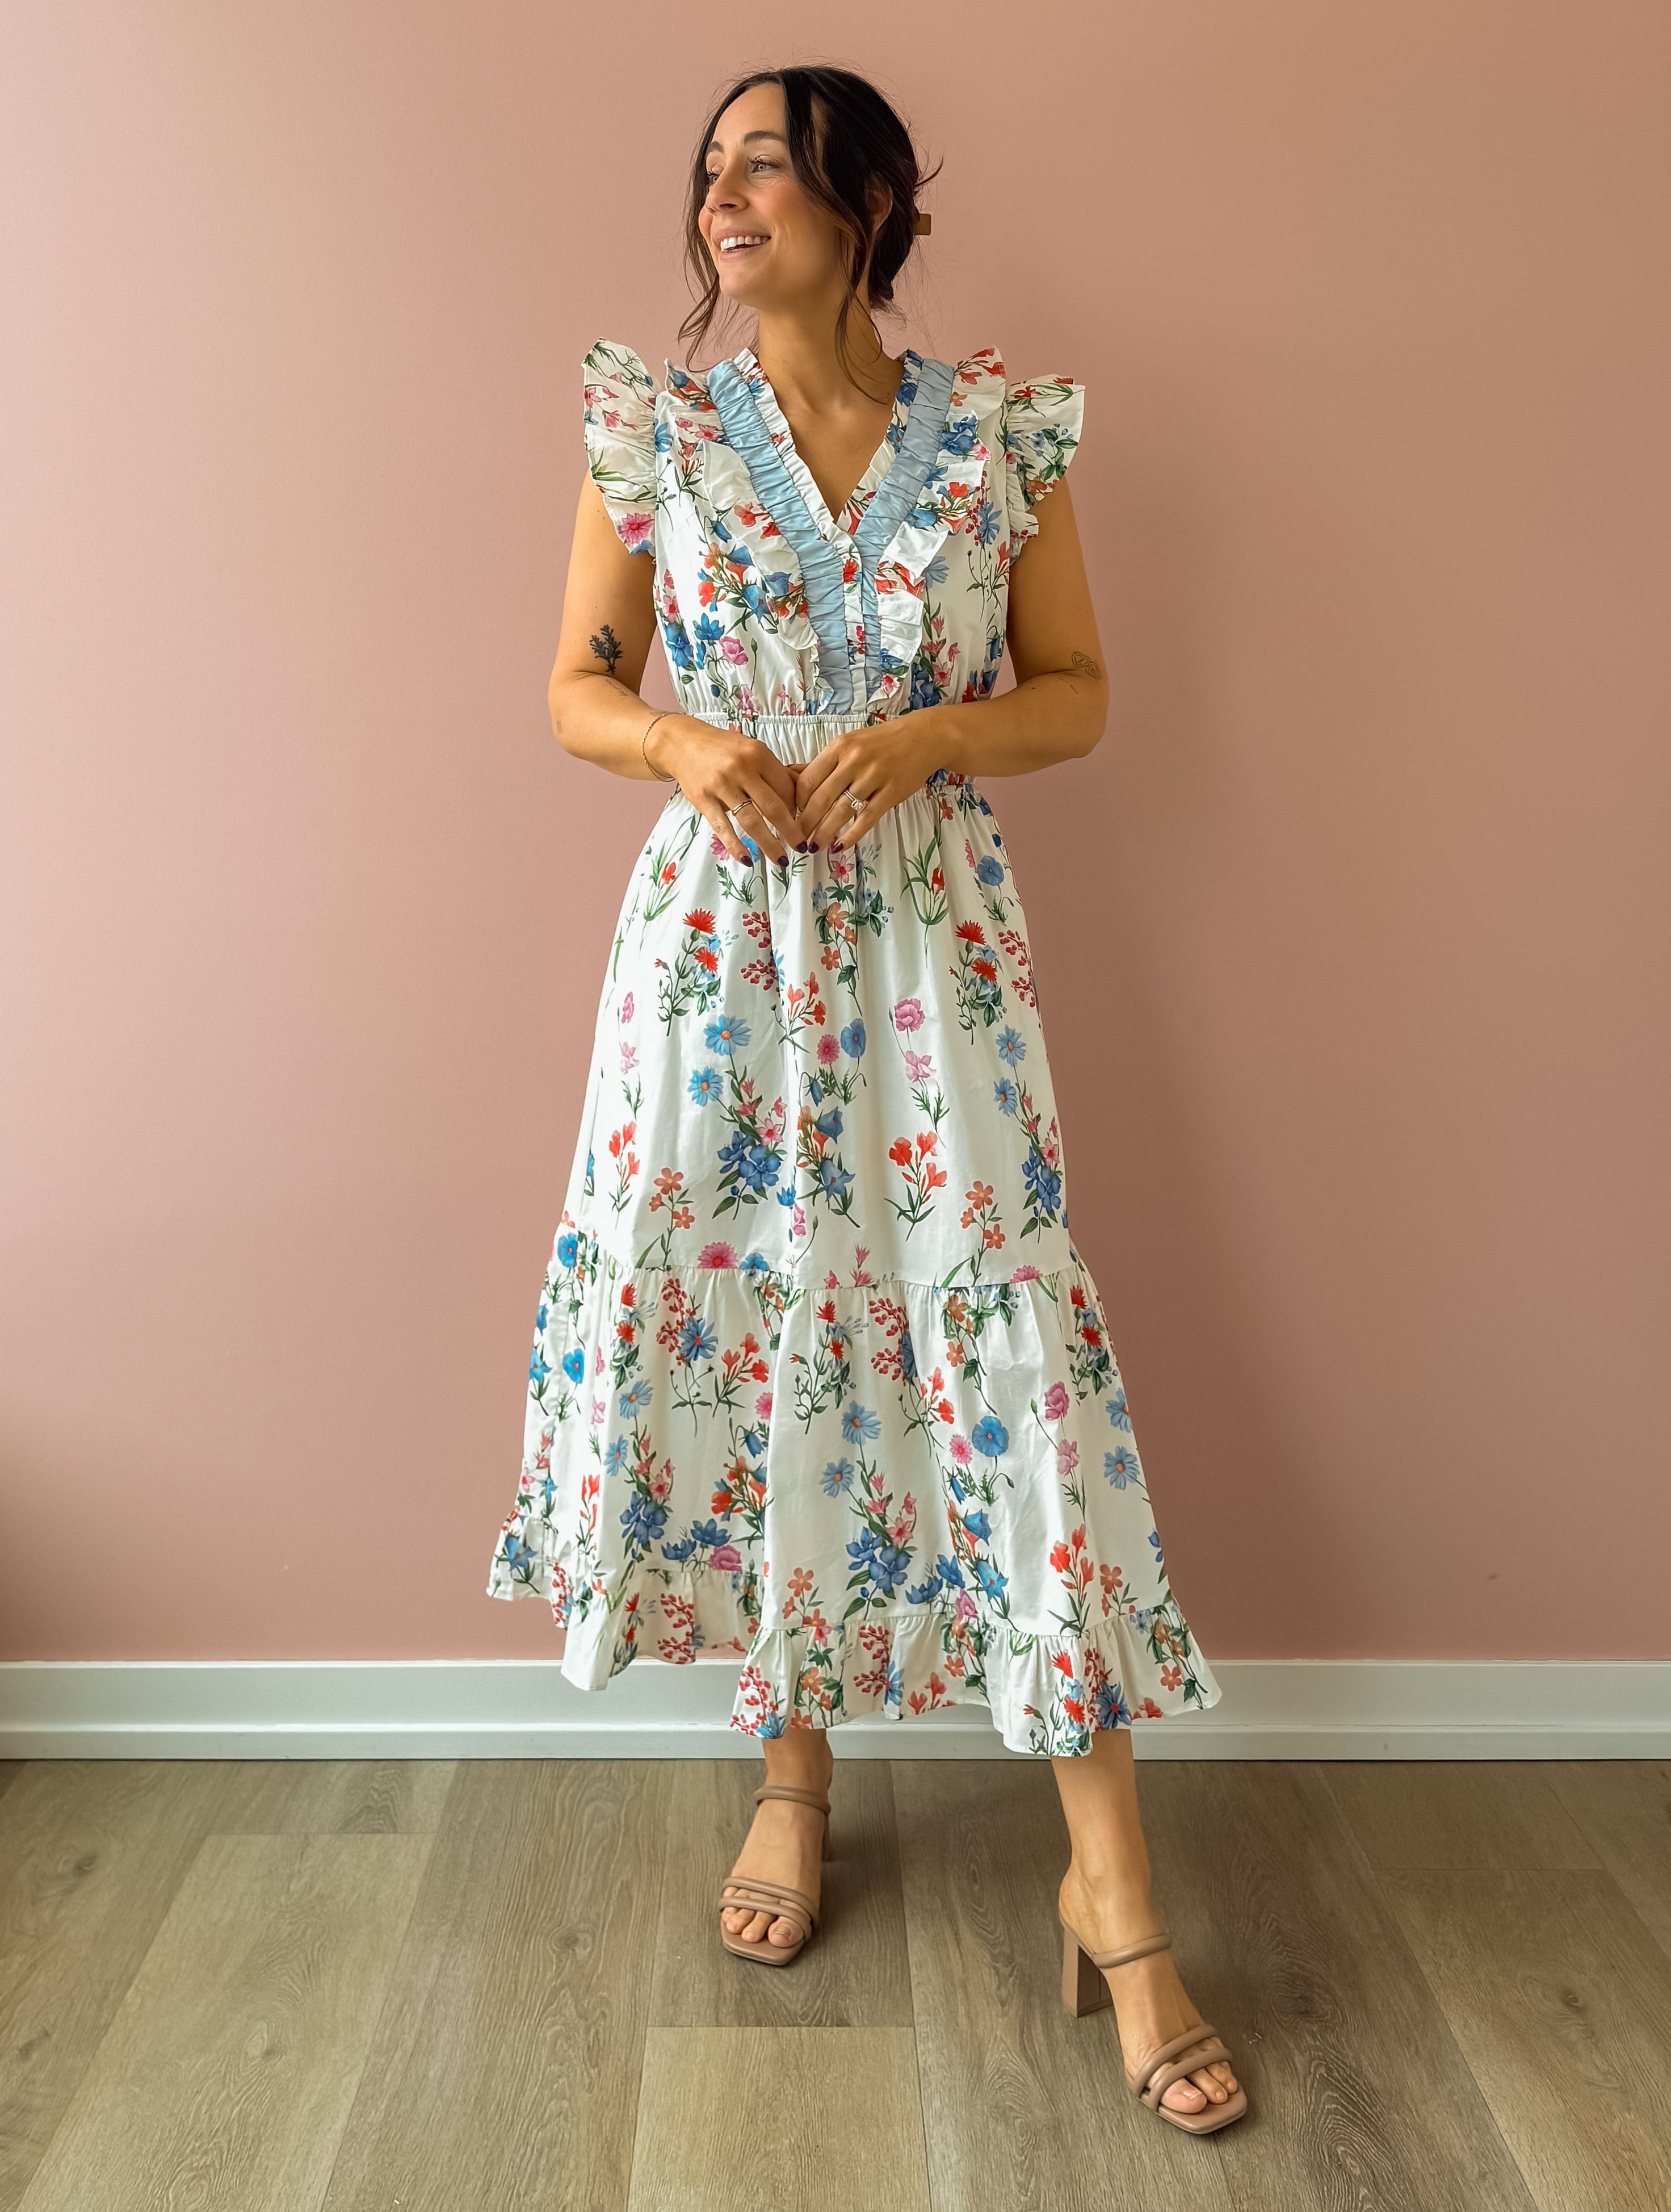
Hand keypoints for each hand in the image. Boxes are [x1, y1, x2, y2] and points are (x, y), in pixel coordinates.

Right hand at [649, 715, 804, 862]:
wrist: (682, 743)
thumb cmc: (724, 748)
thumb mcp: (753, 750)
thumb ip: (777, 771)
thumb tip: (807, 792)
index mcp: (758, 754)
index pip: (786, 788)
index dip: (797, 809)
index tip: (802, 823)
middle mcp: (741, 769)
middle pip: (773, 807)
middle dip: (791, 831)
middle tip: (802, 847)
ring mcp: (721, 785)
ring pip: (751, 821)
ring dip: (769, 844)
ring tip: (781, 860)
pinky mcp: (703, 800)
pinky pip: (723, 827)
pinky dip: (736, 846)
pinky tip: (747, 860)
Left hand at [793, 714, 949, 849]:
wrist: (923, 738)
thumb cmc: (881, 742)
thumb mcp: (848, 744)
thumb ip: (822, 764)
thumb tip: (789, 776)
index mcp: (839, 747)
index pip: (808, 780)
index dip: (796, 802)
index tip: (792, 815)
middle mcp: (854, 761)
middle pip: (821, 798)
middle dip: (805, 823)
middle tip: (797, 839)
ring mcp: (873, 777)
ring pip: (841, 811)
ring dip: (824, 832)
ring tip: (814, 846)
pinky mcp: (891, 793)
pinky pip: (867, 818)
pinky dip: (851, 835)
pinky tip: (840, 846)